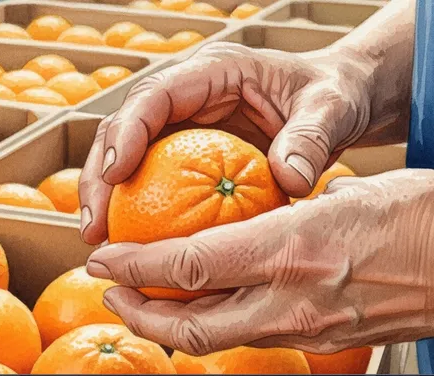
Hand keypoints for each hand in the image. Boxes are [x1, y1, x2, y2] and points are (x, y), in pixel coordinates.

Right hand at [78, 42, 374, 244]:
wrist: (339, 100)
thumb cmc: (334, 94)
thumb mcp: (332, 109)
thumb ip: (312, 138)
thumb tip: (290, 179)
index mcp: (213, 71)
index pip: (154, 95)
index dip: (126, 132)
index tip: (114, 175)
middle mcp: (185, 94)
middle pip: (121, 127)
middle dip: (98, 175)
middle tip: (94, 227)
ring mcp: (180, 124)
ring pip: (122, 154)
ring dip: (103, 197)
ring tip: (96, 241)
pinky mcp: (184, 151)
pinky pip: (146, 177)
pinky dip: (132, 209)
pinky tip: (128, 246)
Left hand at [85, 169, 433, 354]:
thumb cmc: (424, 214)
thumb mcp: (344, 192)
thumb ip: (285, 214)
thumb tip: (251, 218)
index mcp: (292, 249)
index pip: (189, 266)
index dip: (134, 268)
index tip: (103, 261)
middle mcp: (293, 299)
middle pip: (190, 327)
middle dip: (137, 315)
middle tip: (110, 294)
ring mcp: (310, 329)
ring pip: (218, 341)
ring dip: (170, 325)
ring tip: (144, 303)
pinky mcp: (326, 341)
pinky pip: (253, 337)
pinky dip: (215, 325)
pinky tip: (204, 306)